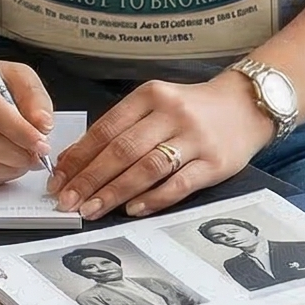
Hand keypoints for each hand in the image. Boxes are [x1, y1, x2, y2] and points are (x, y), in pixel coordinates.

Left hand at [52, 68, 272, 221]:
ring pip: (147, 167)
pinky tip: (133, 210)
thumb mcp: (155, 104)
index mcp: (150, 95)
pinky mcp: (215, 163)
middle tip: (67, 201)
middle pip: (123, 149)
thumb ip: (121, 127)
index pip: (106, 128)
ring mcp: (195, 138)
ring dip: (115, 192)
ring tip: (91, 209)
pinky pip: (179, 184)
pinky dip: (154, 198)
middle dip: (90, 179)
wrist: (246, 105)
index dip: (79, 156)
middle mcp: (172, 113)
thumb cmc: (191, 109)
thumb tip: (76, 160)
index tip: (58, 179)